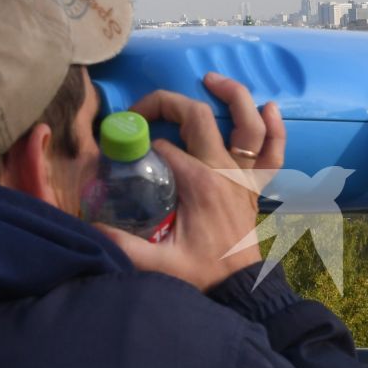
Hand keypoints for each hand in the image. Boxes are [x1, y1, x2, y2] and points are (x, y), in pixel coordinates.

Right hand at [96, 72, 286, 290]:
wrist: (239, 290)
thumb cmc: (200, 275)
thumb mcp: (156, 263)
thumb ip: (123, 244)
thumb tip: (91, 225)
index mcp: (199, 183)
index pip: (162, 145)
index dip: (136, 139)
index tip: (117, 145)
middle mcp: (225, 171)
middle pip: (198, 118)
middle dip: (168, 103)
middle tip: (143, 108)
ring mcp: (245, 176)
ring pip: (247, 123)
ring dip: (232, 95)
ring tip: (209, 78)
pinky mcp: (257, 185)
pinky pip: (275, 150)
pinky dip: (276, 128)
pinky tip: (270, 107)